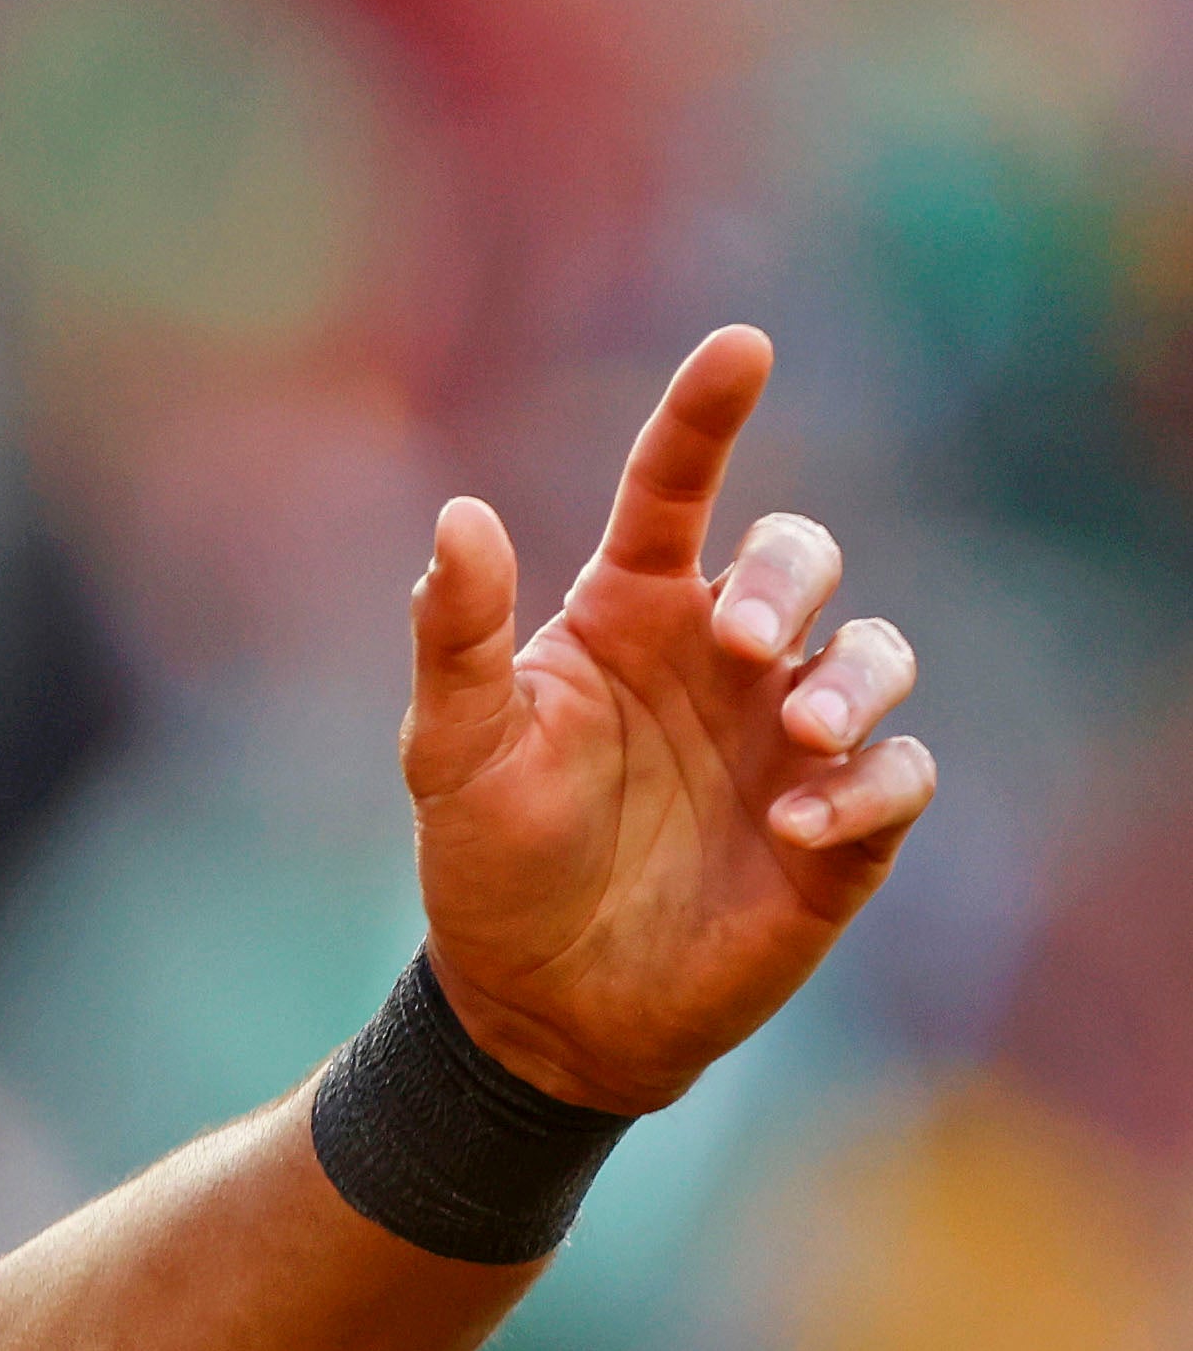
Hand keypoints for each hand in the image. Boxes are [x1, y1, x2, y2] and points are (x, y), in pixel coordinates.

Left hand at [399, 325, 929, 1115]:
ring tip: (798, 731)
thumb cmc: (489, 862)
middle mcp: (723, 658)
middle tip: (747, 642)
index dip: (706, 413)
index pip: (676, 488)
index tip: (741, 345)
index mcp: (630, 616)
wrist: (536, 1005)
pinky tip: (794, 826)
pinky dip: (866, 786)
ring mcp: (789, 738)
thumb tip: (460, 516)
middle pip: (801, 555)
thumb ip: (455, 634)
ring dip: (853, 678)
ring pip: (878, 652)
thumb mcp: (451, 748)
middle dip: (793, 576)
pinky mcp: (842, 826)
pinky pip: (899, 773)